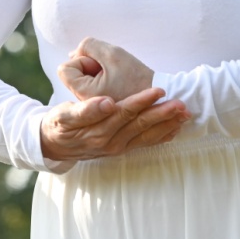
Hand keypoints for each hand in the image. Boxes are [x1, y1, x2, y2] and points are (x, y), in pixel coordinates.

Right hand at [39, 87, 190, 161]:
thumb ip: (85, 110)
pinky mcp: (122, 148)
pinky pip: (146, 143)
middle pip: (139, 125)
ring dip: (167, 124)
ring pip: (146, 135)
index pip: (123, 113)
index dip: (142, 101)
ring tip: (184, 113)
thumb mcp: (64, 116)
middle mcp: (110, 142)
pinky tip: (176, 128)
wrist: (55, 145)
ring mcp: (118, 147)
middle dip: (161, 113)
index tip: (158, 90)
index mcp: (97, 130)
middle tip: (180, 102)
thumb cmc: (59, 124)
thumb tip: (108, 103)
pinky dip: (162, 136)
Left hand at [58, 37, 155, 103]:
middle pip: (75, 73)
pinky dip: (105, 78)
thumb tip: (74, 54)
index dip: (82, 60)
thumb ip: (88, 46)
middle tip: (111, 70)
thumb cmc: (138, 77)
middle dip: (91, 65)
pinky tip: (119, 81)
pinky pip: (95, 84)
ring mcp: (94, 106)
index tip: (101, 64)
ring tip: (118, 76)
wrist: (162, 99)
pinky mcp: (103, 106)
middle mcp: (86, 104)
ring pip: (86, 78)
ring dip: (99, 71)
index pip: (65, 69)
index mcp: (85, 94)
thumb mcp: (112, 53)